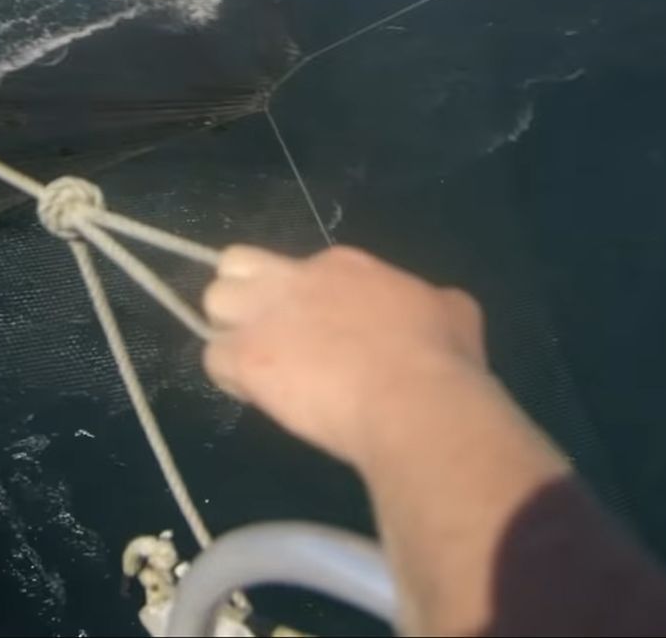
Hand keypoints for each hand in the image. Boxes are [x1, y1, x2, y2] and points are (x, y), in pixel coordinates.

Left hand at [202, 245, 489, 468]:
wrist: (414, 400)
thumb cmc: (440, 360)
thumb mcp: (453, 311)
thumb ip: (431, 302)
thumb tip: (435, 306)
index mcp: (345, 265)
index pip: (298, 266)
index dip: (300, 298)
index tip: (318, 329)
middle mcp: (297, 279)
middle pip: (236, 265)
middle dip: (242, 294)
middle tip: (267, 334)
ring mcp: (267, 317)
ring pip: (213, 305)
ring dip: (229, 332)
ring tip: (256, 366)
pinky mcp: (249, 359)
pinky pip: (213, 360)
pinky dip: (229, 377)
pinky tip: (257, 396)